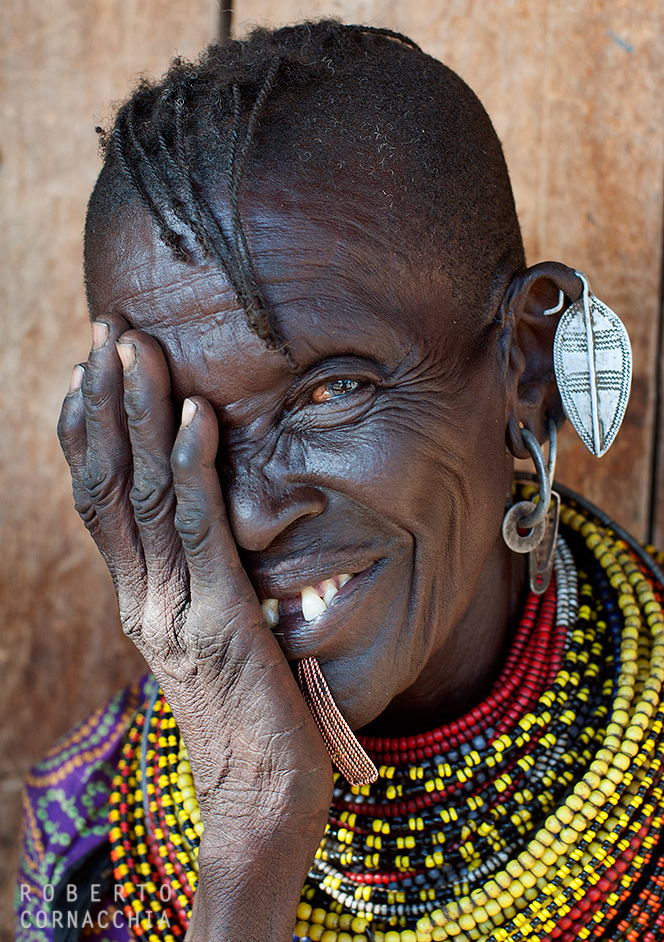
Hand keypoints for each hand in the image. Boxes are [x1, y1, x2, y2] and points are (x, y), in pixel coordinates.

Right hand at [58, 316, 332, 940]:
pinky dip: (195, 467)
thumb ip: (194, 584)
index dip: (91, 433)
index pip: (102, 500)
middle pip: (111, 482)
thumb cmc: (247, 714)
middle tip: (106, 331)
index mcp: (139, 598)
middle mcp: (142, 597)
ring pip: (145, 494)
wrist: (262, 797)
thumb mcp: (206, 638)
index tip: (89, 373)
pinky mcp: (219, 618)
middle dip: (106, 402)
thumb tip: (203, 534)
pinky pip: (201, 530)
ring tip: (134, 348)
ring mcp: (173, 608)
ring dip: (139, 415)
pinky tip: (196, 415)